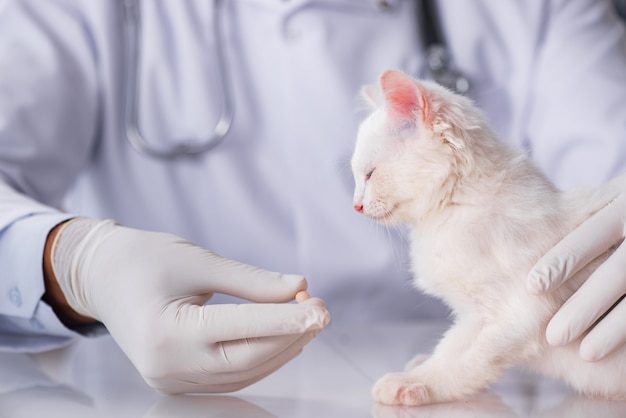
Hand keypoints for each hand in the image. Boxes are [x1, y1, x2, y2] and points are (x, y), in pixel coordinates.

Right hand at [47, 219, 329, 393]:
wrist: (103, 277)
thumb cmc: (146, 259)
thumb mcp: (200, 262)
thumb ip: (251, 281)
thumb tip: (299, 288)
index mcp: (166, 331)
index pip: (241, 330)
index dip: (287, 320)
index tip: (322, 308)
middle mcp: (166, 366)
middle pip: (247, 358)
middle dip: (290, 336)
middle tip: (322, 310)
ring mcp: (169, 380)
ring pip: (243, 372)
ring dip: (281, 349)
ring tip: (308, 320)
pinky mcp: (176, 382)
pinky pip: (229, 376)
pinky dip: (260, 359)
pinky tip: (283, 339)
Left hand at [527, 173, 625, 360]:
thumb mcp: (614, 198)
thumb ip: (588, 211)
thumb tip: (530, 250)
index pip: (598, 230)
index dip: (565, 257)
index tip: (533, 285)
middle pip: (619, 272)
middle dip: (585, 305)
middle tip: (553, 334)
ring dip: (615, 327)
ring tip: (586, 352)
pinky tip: (617, 352)